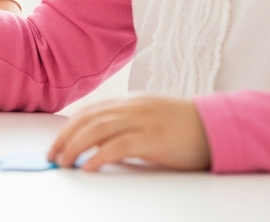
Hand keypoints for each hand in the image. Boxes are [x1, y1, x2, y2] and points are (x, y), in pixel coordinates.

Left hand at [49, 95, 211, 171]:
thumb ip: (126, 125)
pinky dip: (98, 156)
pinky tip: (87, 167)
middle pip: (88, 119)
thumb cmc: (185, 127)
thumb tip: (98, 143)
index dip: (69, 127)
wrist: (217, 126)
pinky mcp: (152, 138)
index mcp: (130, 102)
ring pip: (97, 130)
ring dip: (74, 147)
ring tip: (63, 162)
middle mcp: (131, 107)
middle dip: (65, 138)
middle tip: (52, 155)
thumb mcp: (150, 120)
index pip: (90, 112)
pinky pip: (117, 146)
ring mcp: (141, 120)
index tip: (56, 142)